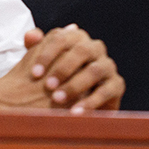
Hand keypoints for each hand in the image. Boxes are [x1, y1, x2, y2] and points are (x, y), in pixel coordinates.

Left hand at [6, 24, 123, 112]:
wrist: (74, 104)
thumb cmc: (56, 81)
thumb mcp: (44, 66)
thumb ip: (35, 49)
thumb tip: (31, 36)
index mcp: (76, 38)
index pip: (62, 38)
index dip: (47, 54)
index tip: (34, 74)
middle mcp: (95, 48)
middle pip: (82, 50)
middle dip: (63, 68)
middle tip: (48, 86)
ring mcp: (107, 65)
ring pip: (94, 70)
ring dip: (75, 85)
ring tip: (58, 99)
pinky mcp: (117, 84)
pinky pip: (106, 91)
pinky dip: (90, 102)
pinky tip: (74, 112)